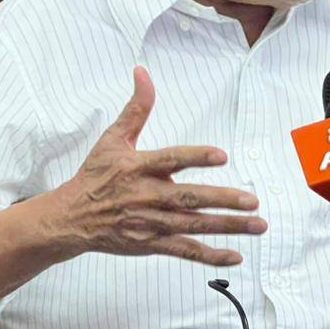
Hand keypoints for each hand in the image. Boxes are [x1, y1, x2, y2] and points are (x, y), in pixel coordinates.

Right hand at [51, 67, 265, 266]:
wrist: (72, 217)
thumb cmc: (95, 175)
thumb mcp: (113, 138)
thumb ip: (136, 107)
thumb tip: (142, 73)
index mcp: (139, 167)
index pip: (171, 160)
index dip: (196, 157)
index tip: (222, 156)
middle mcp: (147, 196)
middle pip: (190, 198)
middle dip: (223, 200)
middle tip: (252, 200)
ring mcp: (151, 223)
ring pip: (195, 225)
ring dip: (228, 226)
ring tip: (258, 224)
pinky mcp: (152, 244)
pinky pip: (185, 251)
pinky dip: (210, 255)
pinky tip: (235, 255)